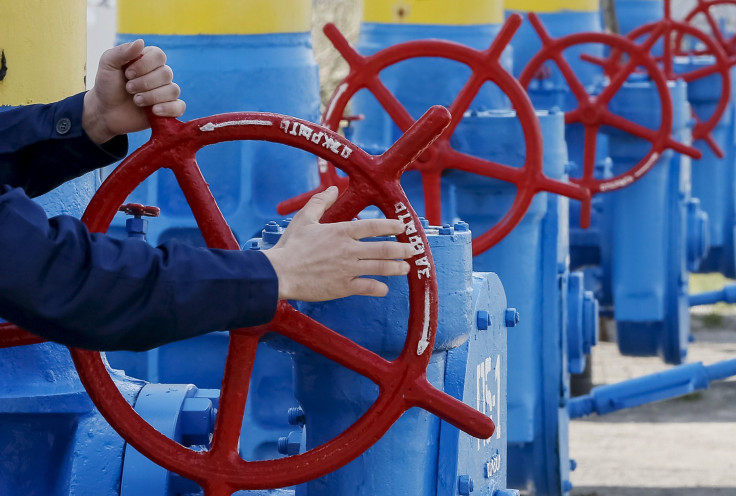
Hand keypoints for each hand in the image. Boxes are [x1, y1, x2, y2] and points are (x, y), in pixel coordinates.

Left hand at [82, 39, 185, 143]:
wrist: (105, 112)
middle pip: (166, 73)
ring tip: (136, 101)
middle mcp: (159, 75)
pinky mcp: (168, 110)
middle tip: (129, 89)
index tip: (127, 74)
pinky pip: (179, 107)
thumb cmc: (107, 86)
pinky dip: (168, 108)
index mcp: (148, 61)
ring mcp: (165, 93)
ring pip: (173, 90)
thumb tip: (141, 41)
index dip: (145, 65)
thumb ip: (122, 52)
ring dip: (152, 96)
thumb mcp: (108, 64)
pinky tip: (154, 111)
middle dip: (145, 83)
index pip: (159, 55)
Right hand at [263, 187, 414, 300]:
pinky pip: (368, 287)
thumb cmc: (290, 246)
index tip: (402, 226)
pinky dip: (379, 288)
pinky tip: (384, 288)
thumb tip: (332, 190)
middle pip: (384, 248)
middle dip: (402, 249)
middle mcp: (349, 249)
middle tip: (412, 250)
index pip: (373, 225)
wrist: (279, 274)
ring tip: (406, 268)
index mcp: (341, 231)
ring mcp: (348, 269)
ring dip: (397, 268)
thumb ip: (319, 203)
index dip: (391, 225)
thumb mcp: (304, 219)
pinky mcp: (343, 287)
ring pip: (381, 268)